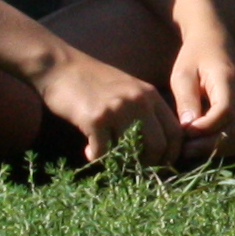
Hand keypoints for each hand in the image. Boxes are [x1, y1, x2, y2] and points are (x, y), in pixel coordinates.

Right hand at [33, 45, 174, 164]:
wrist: (60, 66)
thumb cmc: (92, 80)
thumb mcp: (128, 89)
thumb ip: (143, 111)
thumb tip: (156, 147)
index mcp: (150, 95)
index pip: (175, 132)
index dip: (171, 155)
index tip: (160, 166)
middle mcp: (139, 101)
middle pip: (158, 145)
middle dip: (148, 164)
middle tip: (133, 169)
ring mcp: (118, 109)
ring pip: (132, 152)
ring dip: (120, 162)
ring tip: (108, 158)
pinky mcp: (96, 118)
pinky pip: (103, 152)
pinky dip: (95, 157)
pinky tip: (88, 150)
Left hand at [170, 34, 234, 163]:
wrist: (216, 44)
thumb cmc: (194, 58)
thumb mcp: (182, 74)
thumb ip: (186, 100)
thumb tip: (188, 128)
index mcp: (228, 81)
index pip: (225, 112)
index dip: (204, 128)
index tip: (183, 131)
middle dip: (208, 146)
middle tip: (184, 146)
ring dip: (216, 149)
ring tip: (192, 145)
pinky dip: (224, 147)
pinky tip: (204, 142)